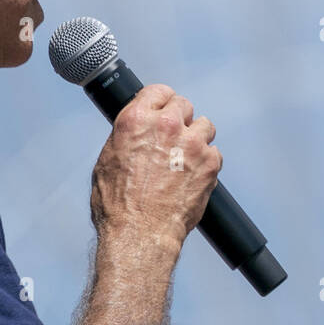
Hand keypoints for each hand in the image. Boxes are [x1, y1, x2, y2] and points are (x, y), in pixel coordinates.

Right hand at [88, 84, 221, 249]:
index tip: (165, 110)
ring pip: (205, 126)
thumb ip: (127, 135)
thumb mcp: (108, 159)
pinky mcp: (210, 162)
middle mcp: (166, 125)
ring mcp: (192, 142)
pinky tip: (193, 176)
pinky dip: (206, 163)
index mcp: (137, 119)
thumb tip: (136, 129)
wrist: (140, 233)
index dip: (162, 102)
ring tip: (186, 159)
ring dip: (197, 139)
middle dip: (181, 120)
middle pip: (184, 105)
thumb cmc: (117, 204)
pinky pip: (215, 152)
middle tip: (174, 139)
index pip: (159, 91)